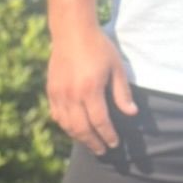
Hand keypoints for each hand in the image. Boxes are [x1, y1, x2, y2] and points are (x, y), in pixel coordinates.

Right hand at [47, 24, 136, 154]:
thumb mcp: (116, 68)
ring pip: (67, 125)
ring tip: (89, 142)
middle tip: (102, 150)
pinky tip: (74, 128)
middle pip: (82, 129)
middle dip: (93, 142)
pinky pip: (57, 116)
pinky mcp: (51, 92)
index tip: (114, 144)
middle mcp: (72, 96)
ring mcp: (59, 95)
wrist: (71, 32)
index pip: (100, 121)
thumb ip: (122, 93)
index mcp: (90, 90)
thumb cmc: (98, 47)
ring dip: (79, 137)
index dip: (108, 135)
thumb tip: (131, 113)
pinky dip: (66, 126)